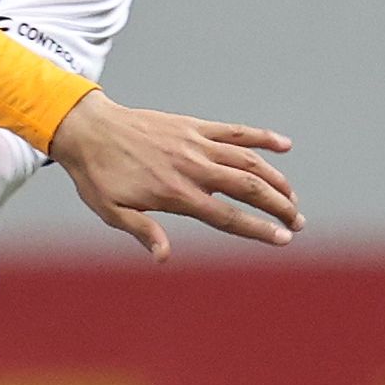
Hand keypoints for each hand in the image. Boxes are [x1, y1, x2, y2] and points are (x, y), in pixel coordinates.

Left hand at [46, 95, 301, 257]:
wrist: (87, 130)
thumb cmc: (97, 175)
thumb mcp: (111, 210)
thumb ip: (143, 231)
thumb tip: (164, 257)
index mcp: (176, 193)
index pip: (228, 216)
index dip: (259, 229)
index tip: (283, 239)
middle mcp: (193, 168)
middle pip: (248, 188)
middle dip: (279, 206)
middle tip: (298, 223)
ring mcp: (196, 144)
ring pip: (248, 161)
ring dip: (276, 179)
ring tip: (293, 197)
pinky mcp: (194, 127)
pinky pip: (234, 131)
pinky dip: (261, 137)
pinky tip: (284, 145)